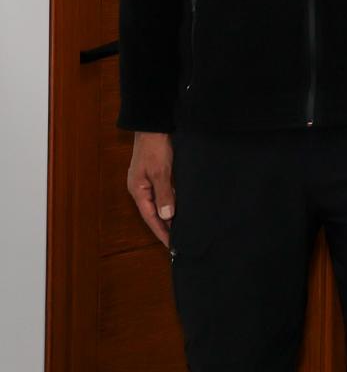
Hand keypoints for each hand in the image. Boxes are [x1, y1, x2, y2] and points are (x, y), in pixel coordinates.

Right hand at [126, 132, 173, 247]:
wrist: (153, 126)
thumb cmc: (155, 147)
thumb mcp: (161, 172)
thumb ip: (164, 194)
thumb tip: (167, 216)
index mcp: (138, 191)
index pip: (151, 217)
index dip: (162, 232)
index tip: (172, 245)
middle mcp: (141, 189)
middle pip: (154, 213)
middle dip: (166, 227)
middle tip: (180, 242)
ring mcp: (148, 182)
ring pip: (160, 205)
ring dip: (170, 217)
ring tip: (181, 230)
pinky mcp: (156, 175)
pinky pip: (164, 195)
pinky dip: (172, 204)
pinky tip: (180, 210)